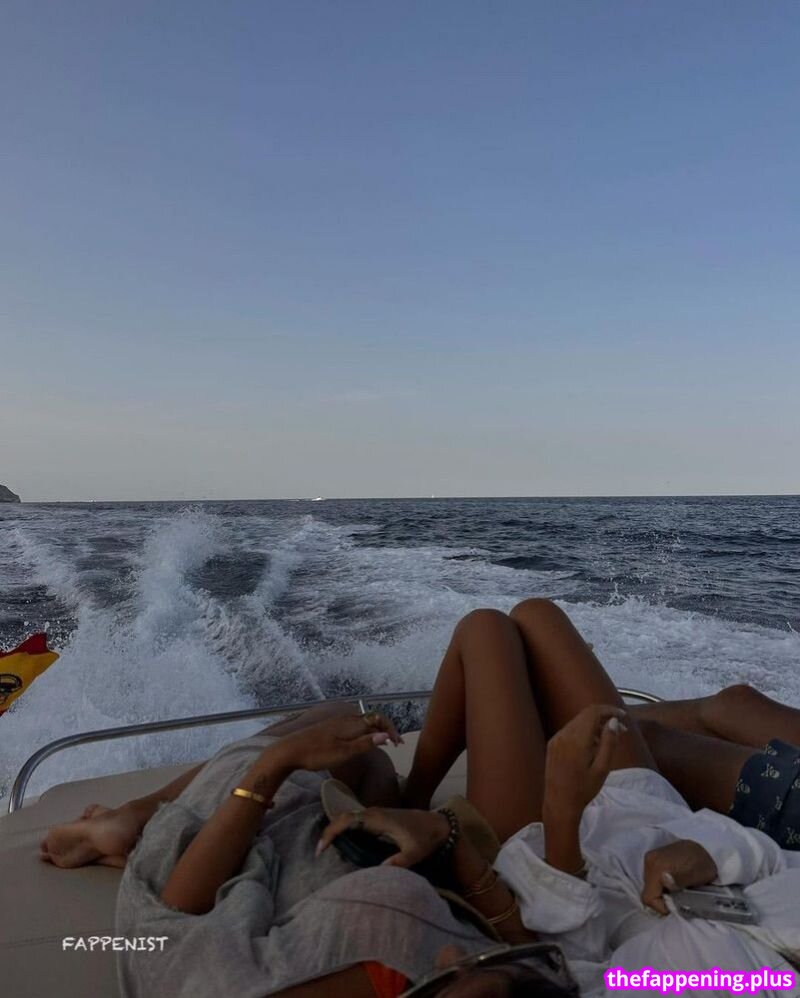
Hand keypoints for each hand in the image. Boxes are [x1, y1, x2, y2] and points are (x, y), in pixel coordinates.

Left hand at [270, 712, 401, 772]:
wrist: (289, 750)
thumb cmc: (317, 754)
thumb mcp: (343, 753)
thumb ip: (365, 744)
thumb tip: (386, 736)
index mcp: (352, 724)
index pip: (379, 719)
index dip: (391, 729)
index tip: (398, 744)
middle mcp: (346, 719)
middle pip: (372, 719)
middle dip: (386, 729)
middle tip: (395, 745)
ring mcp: (337, 722)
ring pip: (362, 722)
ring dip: (375, 730)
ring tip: (382, 743)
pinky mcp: (330, 727)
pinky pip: (353, 725)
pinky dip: (364, 731)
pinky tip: (361, 742)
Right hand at [317, 807, 449, 867]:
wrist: (439, 825)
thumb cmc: (426, 838)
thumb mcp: (414, 852)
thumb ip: (398, 862)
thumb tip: (379, 872)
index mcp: (378, 818)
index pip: (347, 820)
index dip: (331, 832)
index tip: (321, 849)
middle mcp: (374, 813)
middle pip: (344, 817)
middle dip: (329, 832)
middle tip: (319, 852)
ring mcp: (376, 814)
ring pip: (349, 819)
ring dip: (336, 831)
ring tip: (326, 850)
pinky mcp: (379, 818)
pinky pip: (357, 822)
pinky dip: (346, 831)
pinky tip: (343, 845)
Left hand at [544, 704, 626, 816]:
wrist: (559, 804)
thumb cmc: (584, 789)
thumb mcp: (602, 768)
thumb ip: (609, 742)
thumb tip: (614, 721)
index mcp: (577, 739)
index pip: (593, 712)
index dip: (609, 710)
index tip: (623, 716)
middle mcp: (563, 734)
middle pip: (585, 715)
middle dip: (604, 718)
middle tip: (621, 730)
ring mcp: (556, 739)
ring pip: (578, 721)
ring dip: (594, 725)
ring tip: (608, 739)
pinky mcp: (552, 744)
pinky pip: (570, 730)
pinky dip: (583, 731)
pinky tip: (592, 745)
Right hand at [642, 839, 717, 914]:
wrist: (706, 847)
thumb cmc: (703, 862)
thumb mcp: (696, 875)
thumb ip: (679, 880)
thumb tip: (665, 882)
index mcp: (657, 865)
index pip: (648, 897)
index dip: (661, 907)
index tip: (677, 906)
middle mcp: (649, 861)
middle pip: (648, 892)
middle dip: (662, 900)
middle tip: (679, 899)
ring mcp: (650, 860)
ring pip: (650, 887)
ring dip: (663, 893)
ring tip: (679, 891)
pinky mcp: (654, 860)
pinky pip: (654, 880)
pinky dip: (662, 887)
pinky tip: (675, 884)